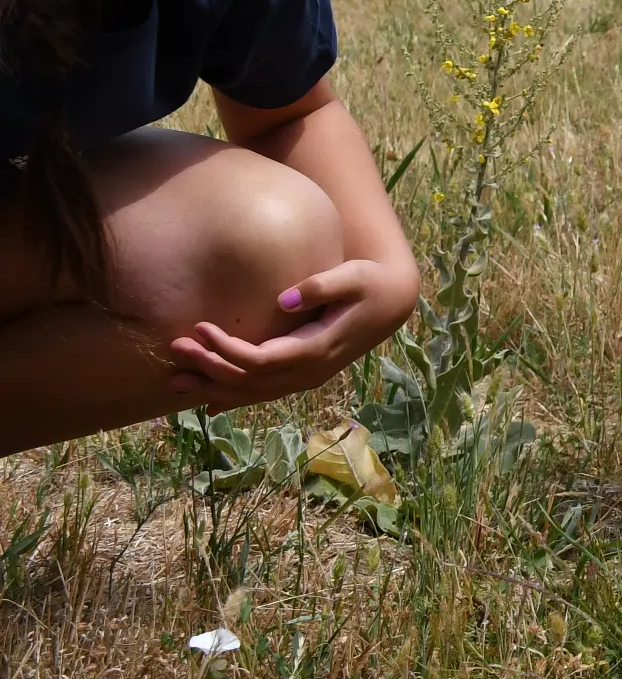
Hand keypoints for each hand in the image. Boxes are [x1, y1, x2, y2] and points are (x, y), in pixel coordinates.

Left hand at [166, 258, 421, 411]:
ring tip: (175, 380)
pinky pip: (262, 393)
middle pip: (250, 381)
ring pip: (253, 393)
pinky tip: (208, 402)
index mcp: (318, 349)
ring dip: (213, 388)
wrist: (391, 303)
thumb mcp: (353, 276)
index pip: (261, 361)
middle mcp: (309, 372)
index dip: (227, 350)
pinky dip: (233, 398)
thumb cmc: (370, 283)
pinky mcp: (302, 375)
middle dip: (209, 368)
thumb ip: (321, 285)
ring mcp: (306, 378)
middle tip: (174, 348)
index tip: (200, 328)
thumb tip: (284, 299)